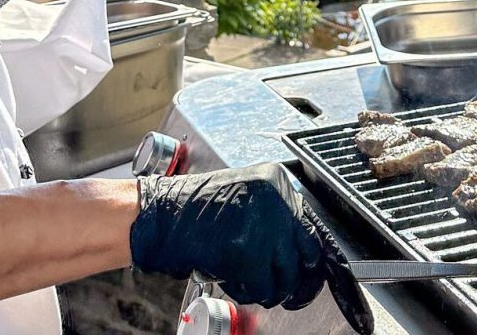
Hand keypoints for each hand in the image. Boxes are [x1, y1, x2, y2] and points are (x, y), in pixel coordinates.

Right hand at [130, 162, 372, 333]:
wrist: (163, 216)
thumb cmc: (198, 211)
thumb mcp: (245, 201)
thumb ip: (274, 218)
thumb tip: (303, 253)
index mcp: (277, 182)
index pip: (312, 226)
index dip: (313, 258)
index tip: (313, 276)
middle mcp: (276, 198)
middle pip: (307, 252)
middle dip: (298, 280)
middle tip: (289, 294)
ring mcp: (264, 223)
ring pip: (287, 275)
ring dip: (269, 288)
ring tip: (247, 280)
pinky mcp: (248, 250)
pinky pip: (263, 286)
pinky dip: (248, 291)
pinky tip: (231, 279)